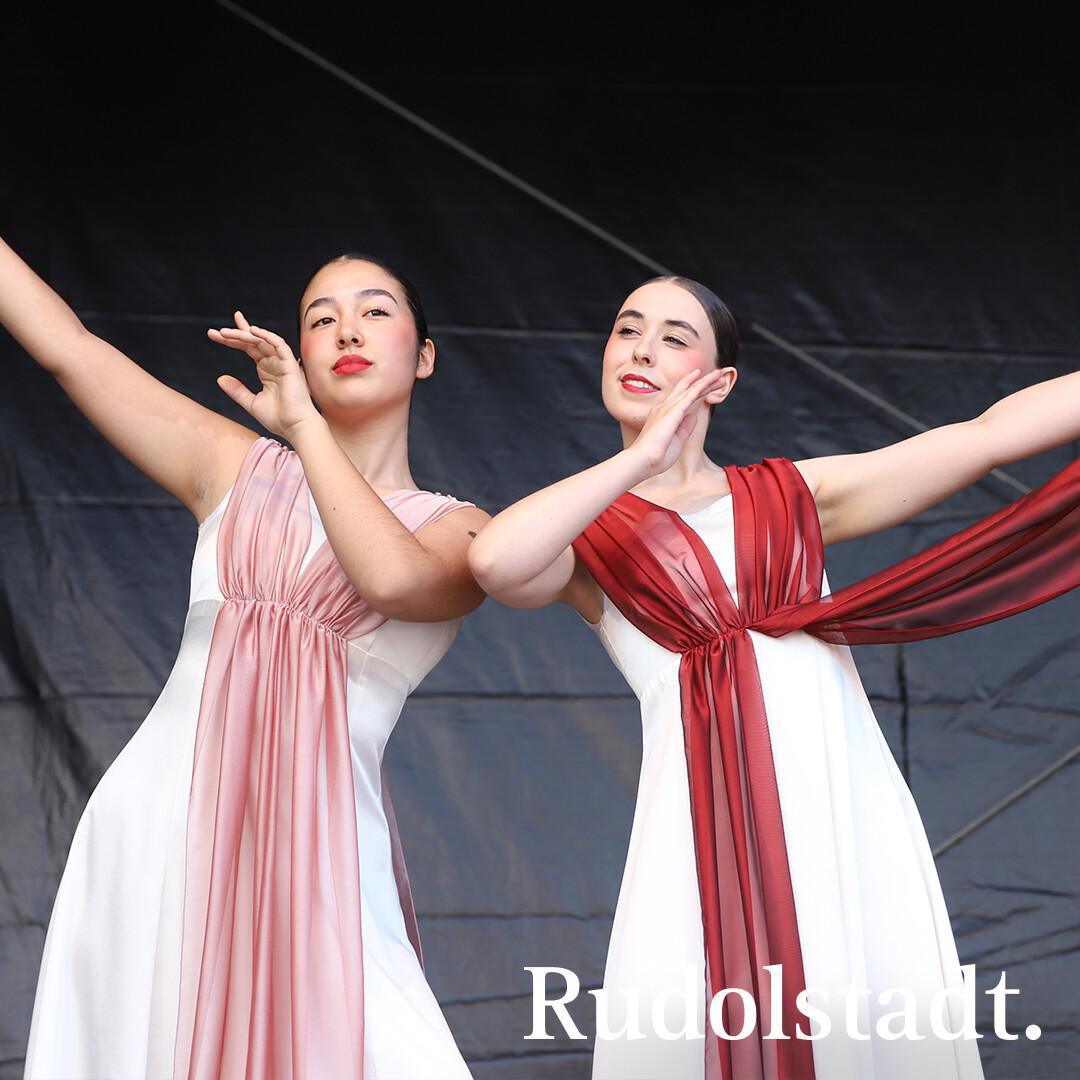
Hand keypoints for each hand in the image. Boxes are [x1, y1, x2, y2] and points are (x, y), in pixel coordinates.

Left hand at [209, 312, 320, 440]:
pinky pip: (279, 345)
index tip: (214, 334)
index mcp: (266, 370)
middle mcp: (274, 364)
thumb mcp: (251, 403)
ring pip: (263, 341)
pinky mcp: (290, 365)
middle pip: (254, 341)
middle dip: (235, 334)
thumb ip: (237, 390)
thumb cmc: (279, 419)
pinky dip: (267, 336)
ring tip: (226, 333)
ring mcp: (283, 363)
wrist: (295, 428)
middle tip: (216, 331)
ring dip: (245, 334)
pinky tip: (252, 331)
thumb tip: (220, 379)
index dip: (233, 340)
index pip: (249, 348)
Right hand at [626, 368, 725, 478]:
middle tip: (717, 375)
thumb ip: (685, 428)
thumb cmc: (656, 456)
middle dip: (702, 382)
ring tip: (720, 375)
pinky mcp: (673, 412)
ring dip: (706, 381)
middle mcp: (664, 408)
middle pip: (687, 390)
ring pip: (691, 389)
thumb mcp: (676, 441)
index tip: (707, 385)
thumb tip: (694, 416)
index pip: (682, 398)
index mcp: (663, 415)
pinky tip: (710, 380)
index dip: (695, 390)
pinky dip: (701, 386)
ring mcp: (667, 408)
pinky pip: (690, 395)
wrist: (643, 461)